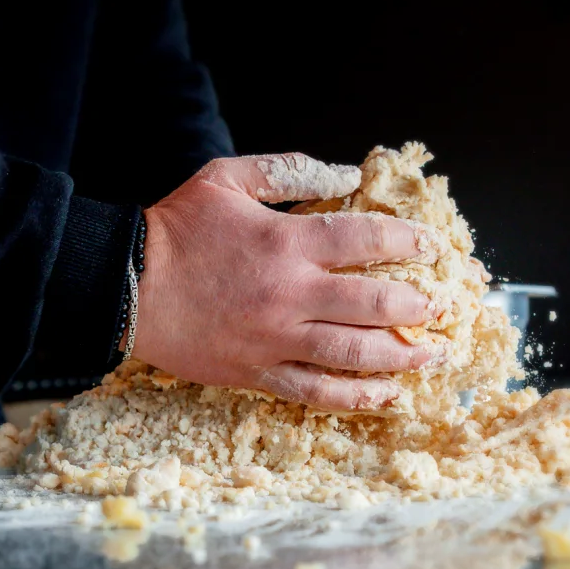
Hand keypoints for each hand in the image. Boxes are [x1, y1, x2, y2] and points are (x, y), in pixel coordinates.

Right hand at [137, 153, 436, 410]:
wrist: (125, 286)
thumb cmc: (175, 229)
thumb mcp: (226, 178)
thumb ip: (289, 171)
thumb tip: (346, 172)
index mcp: (286, 241)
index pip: (368, 241)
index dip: (411, 244)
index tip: (433, 249)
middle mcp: (290, 293)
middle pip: (376, 303)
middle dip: (422, 306)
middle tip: (445, 307)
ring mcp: (276, 338)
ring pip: (356, 354)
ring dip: (405, 356)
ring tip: (435, 355)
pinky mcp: (258, 372)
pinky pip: (317, 392)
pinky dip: (356, 397)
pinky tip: (386, 396)